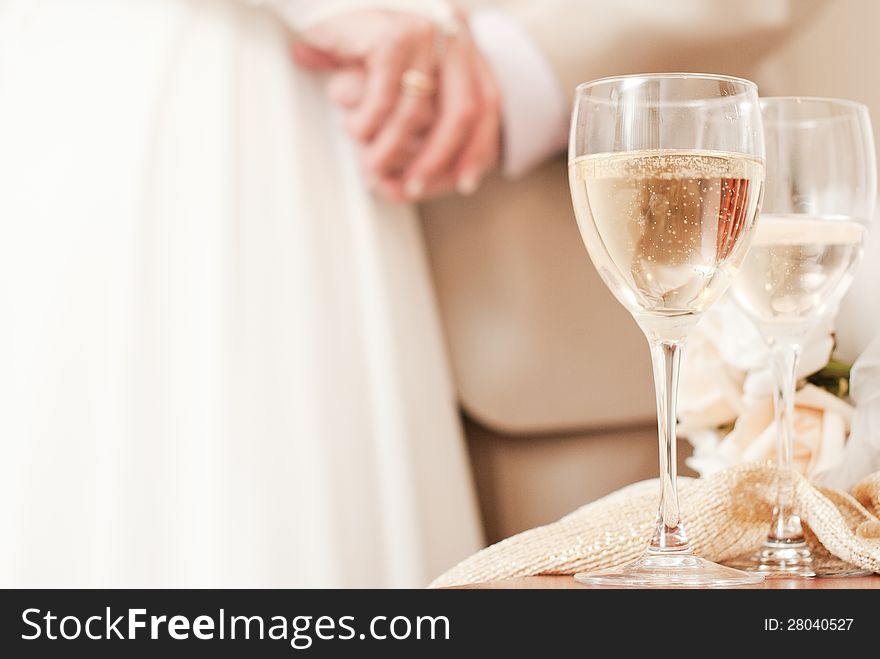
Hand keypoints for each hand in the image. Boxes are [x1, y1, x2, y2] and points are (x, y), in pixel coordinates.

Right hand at [293, 8, 500, 200]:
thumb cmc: (354, 37)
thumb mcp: (396, 77)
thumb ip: (411, 120)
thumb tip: (403, 181)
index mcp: (461, 40)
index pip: (488, 102)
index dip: (480, 147)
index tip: (464, 182)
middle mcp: (451, 31)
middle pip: (464, 113)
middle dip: (437, 161)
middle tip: (411, 186)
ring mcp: (424, 30)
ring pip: (419, 113)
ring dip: (392, 151)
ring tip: (371, 165)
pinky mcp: (392, 34)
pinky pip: (385, 100)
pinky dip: (369, 124)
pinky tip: (356, 128)